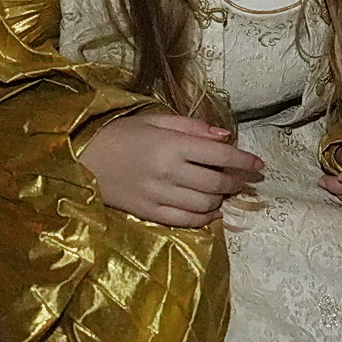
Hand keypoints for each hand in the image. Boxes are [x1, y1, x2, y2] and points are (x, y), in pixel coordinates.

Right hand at [80, 112, 261, 227]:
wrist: (81, 159)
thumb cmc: (119, 133)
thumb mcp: (154, 120)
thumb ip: (192, 127)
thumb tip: (225, 135)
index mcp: (170, 145)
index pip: (219, 154)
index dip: (244, 160)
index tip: (260, 164)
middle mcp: (168, 172)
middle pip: (216, 182)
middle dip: (238, 181)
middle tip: (247, 179)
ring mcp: (158, 195)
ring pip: (204, 203)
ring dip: (222, 199)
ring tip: (226, 191)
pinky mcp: (149, 213)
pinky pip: (185, 221)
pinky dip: (204, 218)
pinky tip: (211, 211)